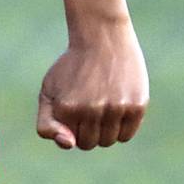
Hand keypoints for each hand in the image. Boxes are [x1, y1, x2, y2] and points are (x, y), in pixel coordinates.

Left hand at [36, 20, 148, 149]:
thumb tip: (68, 144)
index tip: (74, 109)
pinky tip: (115, 104)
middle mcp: (91, 110)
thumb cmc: (72, 68)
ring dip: (105, 129)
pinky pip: (127, 135)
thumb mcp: (48, 92)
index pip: (72, 141)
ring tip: (101, 104)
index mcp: (66, 108)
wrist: (101, 39)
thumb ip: (47, 124)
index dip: (72, 128)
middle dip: (88, 130)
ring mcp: (115, 108)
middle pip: (91, 144)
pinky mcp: (136, 106)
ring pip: (109, 141)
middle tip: (88, 106)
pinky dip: (121, 126)